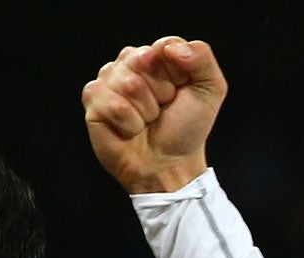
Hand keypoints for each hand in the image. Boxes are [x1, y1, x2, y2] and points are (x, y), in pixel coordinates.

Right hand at [83, 37, 225, 194]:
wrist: (169, 165)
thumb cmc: (186, 130)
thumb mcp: (210, 90)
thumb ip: (202, 58)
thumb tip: (170, 48)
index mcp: (158, 56)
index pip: (163, 45)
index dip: (175, 74)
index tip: (179, 94)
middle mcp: (131, 63)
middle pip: (142, 60)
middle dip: (159, 92)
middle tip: (161, 110)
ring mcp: (109, 80)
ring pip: (126, 81)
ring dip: (144, 109)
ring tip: (146, 121)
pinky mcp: (93, 100)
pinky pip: (108, 100)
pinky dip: (126, 121)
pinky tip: (130, 129)